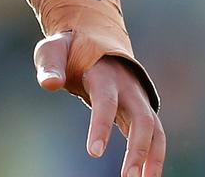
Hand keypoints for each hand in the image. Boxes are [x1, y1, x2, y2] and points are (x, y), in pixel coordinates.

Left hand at [34, 32, 165, 176]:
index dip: (101, 126)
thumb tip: (49, 84)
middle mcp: (128, 88)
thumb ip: (51, 65)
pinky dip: (155, 156)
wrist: (96, 40)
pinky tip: (148, 176)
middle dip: (137, 150)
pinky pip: (154, 135)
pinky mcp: (141, 110)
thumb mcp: (54, 49)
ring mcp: (138, 99)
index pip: (106, 101)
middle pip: (142, 120)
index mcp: (104, 73)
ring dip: (153, 158)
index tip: (93, 152)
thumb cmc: (70, 48)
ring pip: (155, 130)